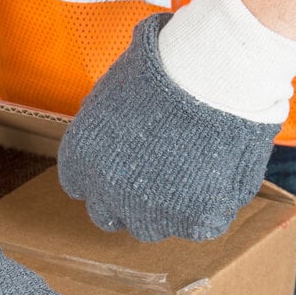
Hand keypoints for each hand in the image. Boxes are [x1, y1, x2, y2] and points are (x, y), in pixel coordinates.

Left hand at [58, 13, 280, 241]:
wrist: (212, 71)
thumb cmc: (165, 67)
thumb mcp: (110, 93)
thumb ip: (102, 130)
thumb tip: (108, 139)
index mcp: (79, 161)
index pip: (81, 188)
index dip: (104, 178)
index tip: (125, 166)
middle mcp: (106, 194)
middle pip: (110, 215)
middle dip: (127, 200)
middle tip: (156, 175)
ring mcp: (148, 212)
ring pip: (150, 227)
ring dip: (164, 208)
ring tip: (190, 172)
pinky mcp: (191, 219)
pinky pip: (198, 226)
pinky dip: (208, 208)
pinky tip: (216, 178)